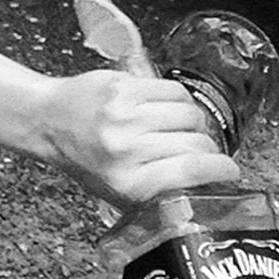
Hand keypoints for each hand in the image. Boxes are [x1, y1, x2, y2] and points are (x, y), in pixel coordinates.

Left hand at [39, 70, 240, 206]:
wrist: (49, 122)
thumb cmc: (84, 159)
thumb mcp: (116, 191)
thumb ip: (158, 191)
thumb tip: (206, 184)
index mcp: (127, 183)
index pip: (193, 171)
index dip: (221, 170)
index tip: (229, 171)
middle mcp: (126, 149)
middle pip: (196, 142)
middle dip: (207, 148)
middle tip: (201, 150)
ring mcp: (125, 116)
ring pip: (190, 113)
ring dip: (193, 122)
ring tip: (179, 128)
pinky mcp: (124, 87)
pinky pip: (174, 90)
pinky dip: (179, 100)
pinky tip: (167, 108)